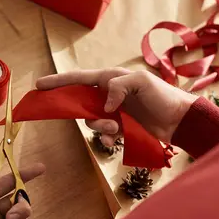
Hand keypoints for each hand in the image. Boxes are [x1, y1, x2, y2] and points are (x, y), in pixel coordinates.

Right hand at [36, 69, 196, 144]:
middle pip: (82, 103)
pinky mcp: (120, 126)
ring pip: (91, 121)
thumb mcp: (142, 82)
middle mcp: (109, 93)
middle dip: (86, 114)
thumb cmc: (163, 96)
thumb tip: (105, 104)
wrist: (180, 120)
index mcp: (111, 78)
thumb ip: (119, 86)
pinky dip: (105, 138)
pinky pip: (102, 133)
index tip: (39, 85)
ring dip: (100, 127)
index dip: (58, 81)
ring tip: (117, 129)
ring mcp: (113, 111)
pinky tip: (115, 140)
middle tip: (108, 121)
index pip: (78, 79)